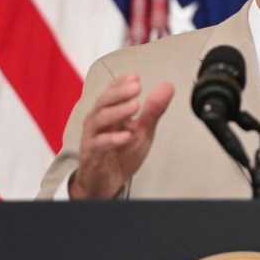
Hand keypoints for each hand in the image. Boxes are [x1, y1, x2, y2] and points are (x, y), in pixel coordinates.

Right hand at [69, 74, 174, 198]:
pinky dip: (113, 139)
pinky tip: (126, 135)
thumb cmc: (121, 154)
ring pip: (100, 119)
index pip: (112, 92)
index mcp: (110, 112)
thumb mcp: (143, 130)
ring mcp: (93, 137)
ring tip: (135, 106)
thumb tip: (167, 86)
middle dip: (120, 92)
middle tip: (136, 86)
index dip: (121, 83)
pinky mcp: (92, 155)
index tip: (135, 76)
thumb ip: (153, 110)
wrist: (106, 183)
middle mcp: (98, 121)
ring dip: (118, 111)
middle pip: (104, 101)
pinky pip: (99, 144)